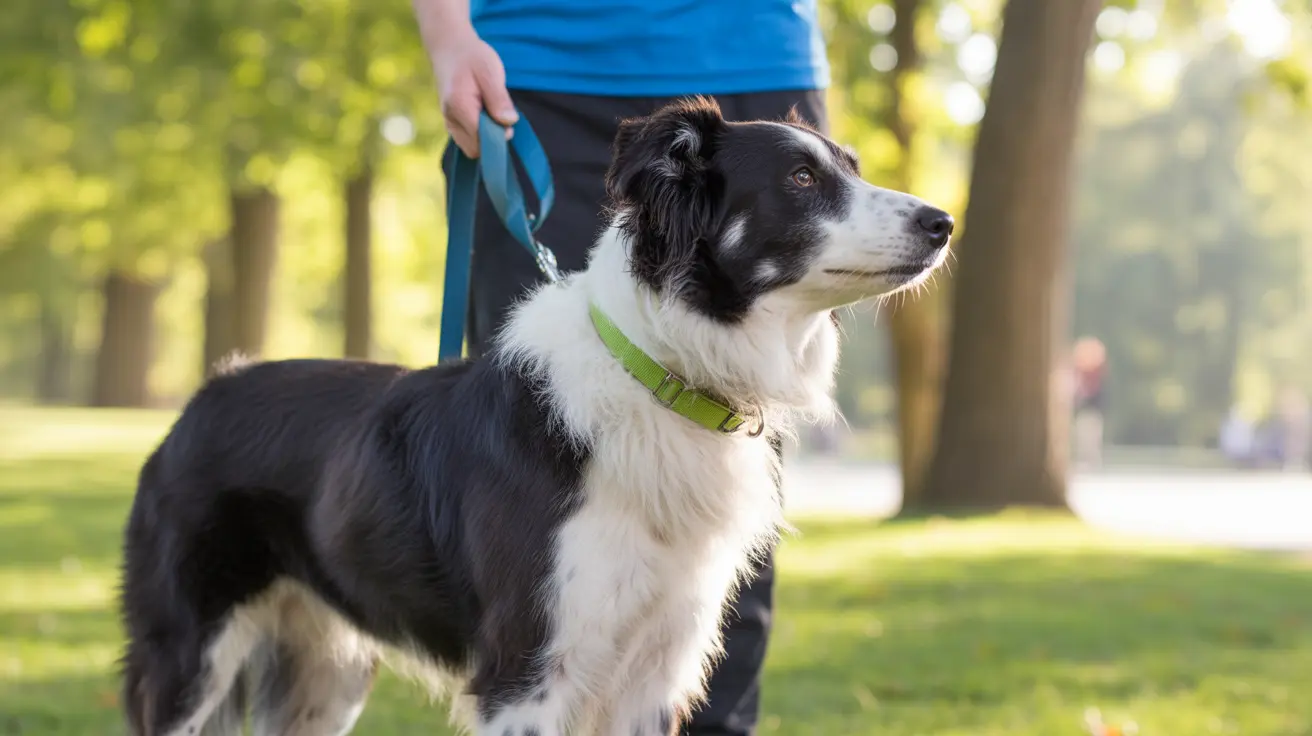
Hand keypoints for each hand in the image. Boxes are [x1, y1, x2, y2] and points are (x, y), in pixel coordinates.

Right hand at [431, 29, 517, 157]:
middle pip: (476, 149)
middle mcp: (450, 119)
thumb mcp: (490, 72)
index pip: (481, 139)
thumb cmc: (472, 57)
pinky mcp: (452, 124)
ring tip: (490, 111)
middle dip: (492, 138)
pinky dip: (480, 134)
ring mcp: (449, 123)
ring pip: (472, 148)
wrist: (450, 48)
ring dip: (486, 137)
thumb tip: (509, 123)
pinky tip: (484, 114)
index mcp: (459, 106)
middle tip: (499, 113)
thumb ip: (499, 99)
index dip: (498, 134)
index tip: (507, 119)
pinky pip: (469, 141)